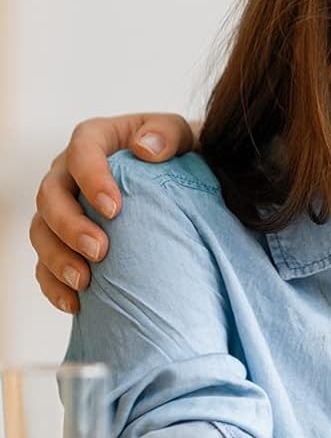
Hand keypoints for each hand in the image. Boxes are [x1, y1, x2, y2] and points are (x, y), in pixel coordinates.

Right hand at [30, 113, 195, 313]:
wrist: (183, 184)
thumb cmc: (179, 156)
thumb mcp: (182, 136)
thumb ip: (168, 133)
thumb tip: (145, 149)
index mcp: (95, 140)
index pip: (81, 151)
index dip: (91, 178)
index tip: (114, 208)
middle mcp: (68, 173)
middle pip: (50, 196)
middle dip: (70, 226)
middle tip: (99, 251)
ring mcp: (62, 208)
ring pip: (41, 232)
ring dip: (57, 259)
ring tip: (85, 282)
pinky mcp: (63, 241)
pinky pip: (44, 264)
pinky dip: (54, 285)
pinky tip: (75, 304)